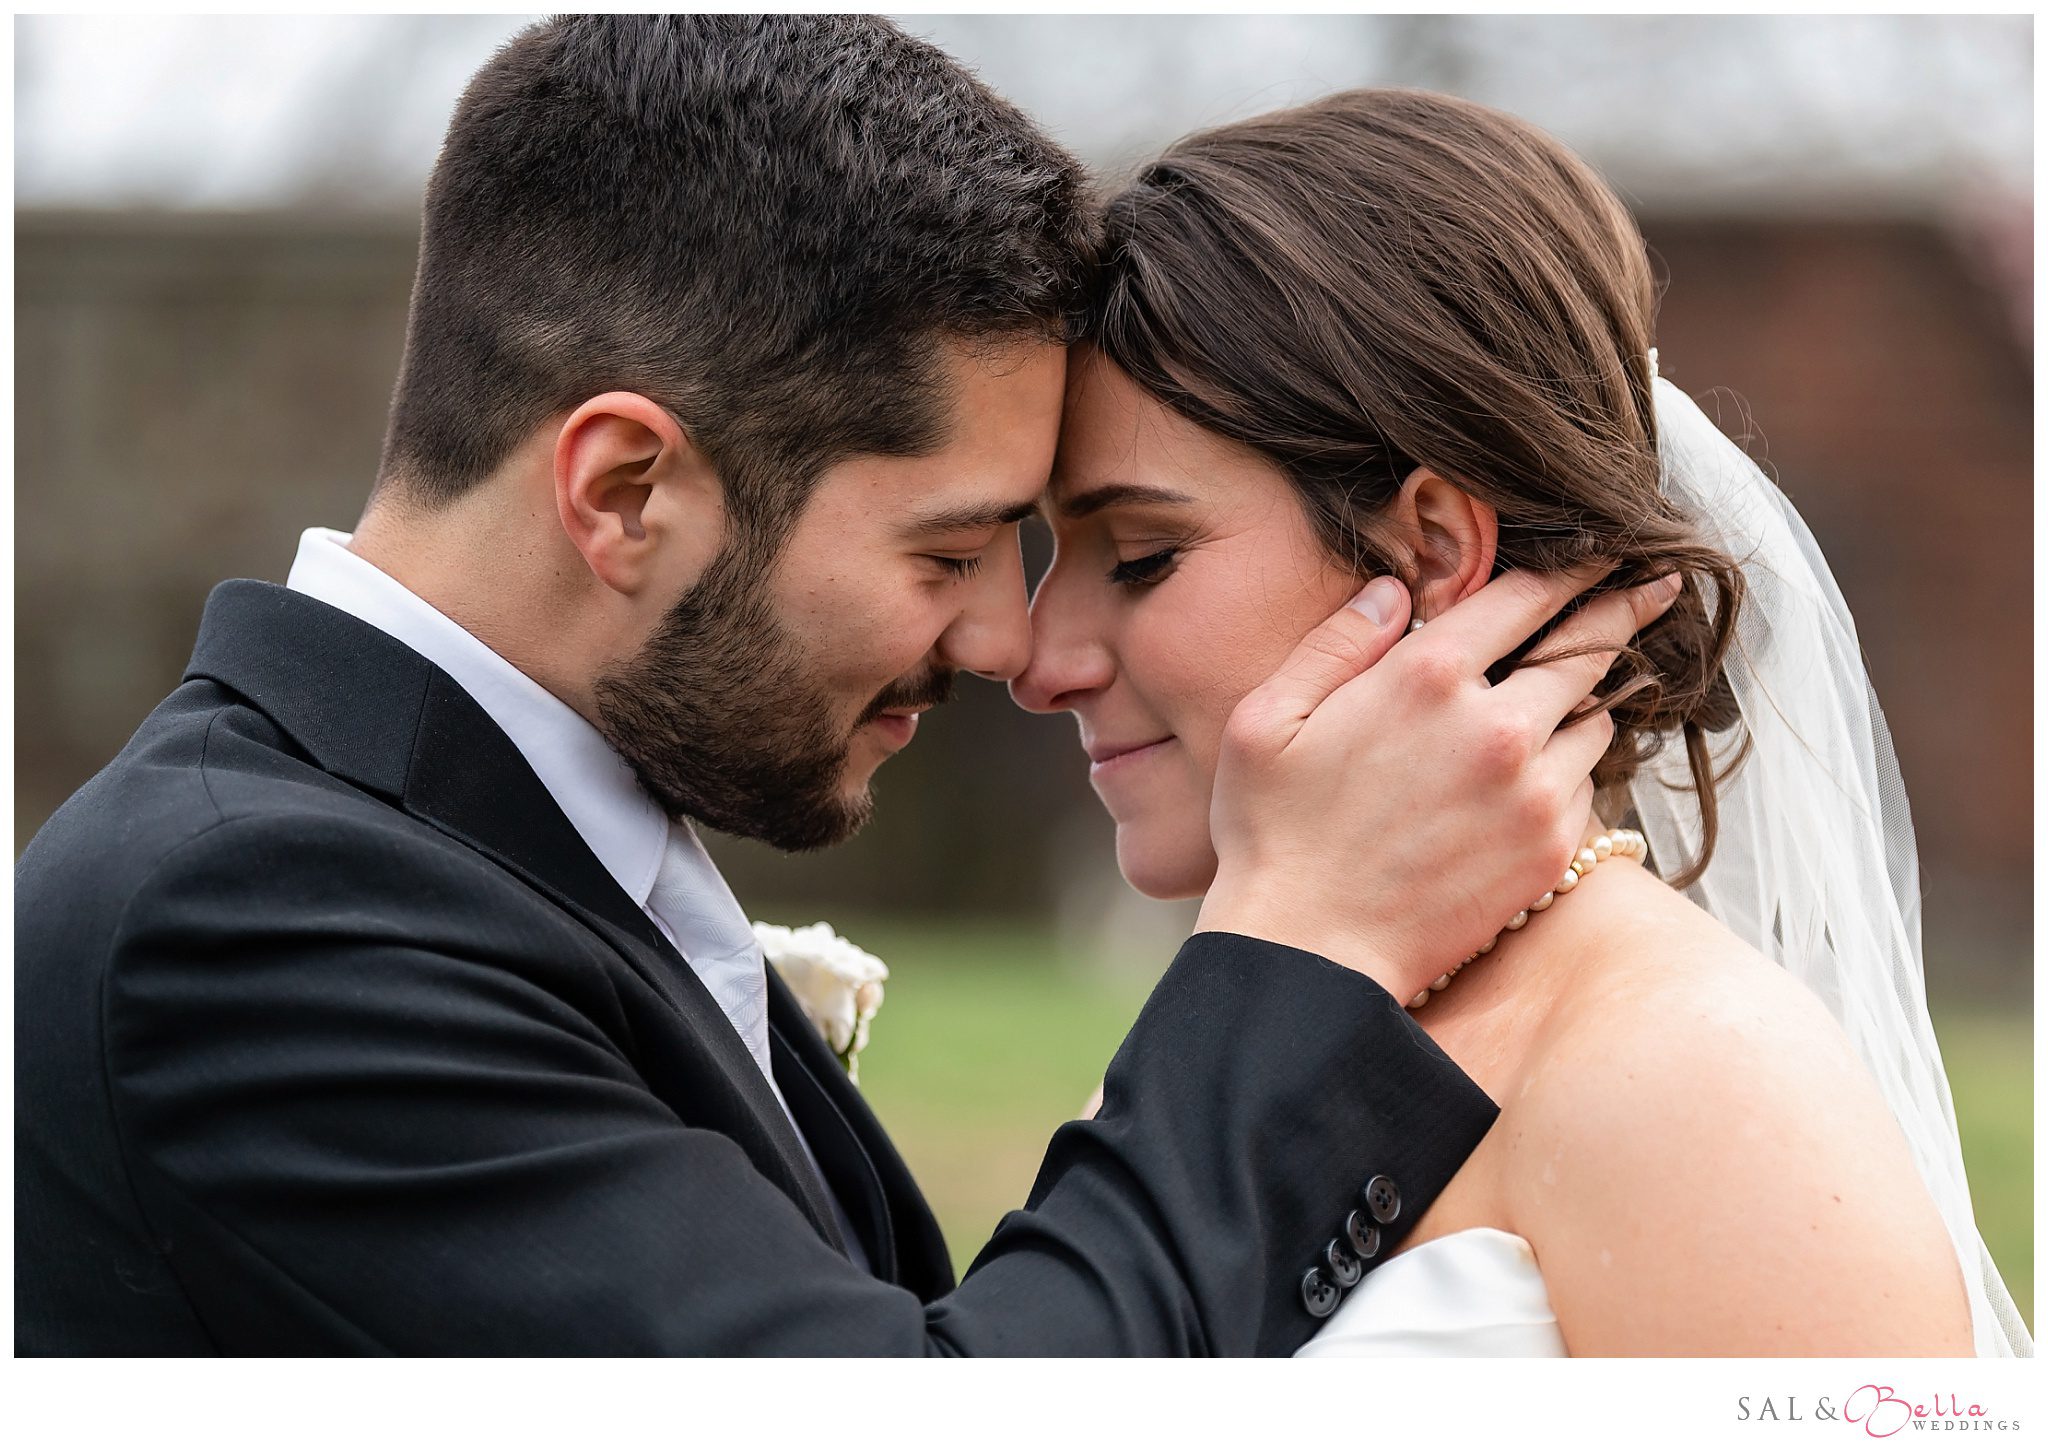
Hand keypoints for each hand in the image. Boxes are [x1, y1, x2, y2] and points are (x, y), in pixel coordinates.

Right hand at [1197, 565, 1681, 1004]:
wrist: (1310, 954)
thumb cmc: (1273, 836)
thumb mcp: (1265, 720)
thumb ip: (1333, 643)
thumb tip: (1392, 593)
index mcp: (1426, 677)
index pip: (1527, 596)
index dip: (1574, 568)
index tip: (1605, 551)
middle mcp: (1497, 726)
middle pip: (1589, 649)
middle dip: (1623, 610)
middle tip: (1658, 586)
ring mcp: (1534, 791)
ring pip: (1597, 721)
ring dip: (1591, 701)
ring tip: (1583, 692)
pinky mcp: (1551, 849)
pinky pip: (1588, 788)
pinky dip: (1572, 770)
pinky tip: (1540, 775)